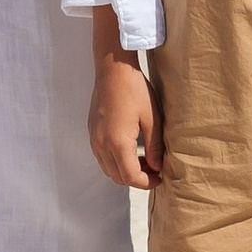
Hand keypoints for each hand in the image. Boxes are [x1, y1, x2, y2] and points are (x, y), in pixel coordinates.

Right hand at [89, 38, 163, 188]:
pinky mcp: (92, 132)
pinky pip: (102, 157)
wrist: (112, 68)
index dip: (146, 183)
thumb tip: (157, 167)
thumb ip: (154, 147)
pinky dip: (116, 161)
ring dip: (125, 171)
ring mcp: (94, 138)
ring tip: (144, 161)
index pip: (130, 177)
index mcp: (117, 142)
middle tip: (154, 170)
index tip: (159, 178)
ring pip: (108, 169)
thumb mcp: (152, 118)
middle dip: (136, 179)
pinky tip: (130, 150)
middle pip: (117, 177)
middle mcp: (101, 144)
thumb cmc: (134, 89)